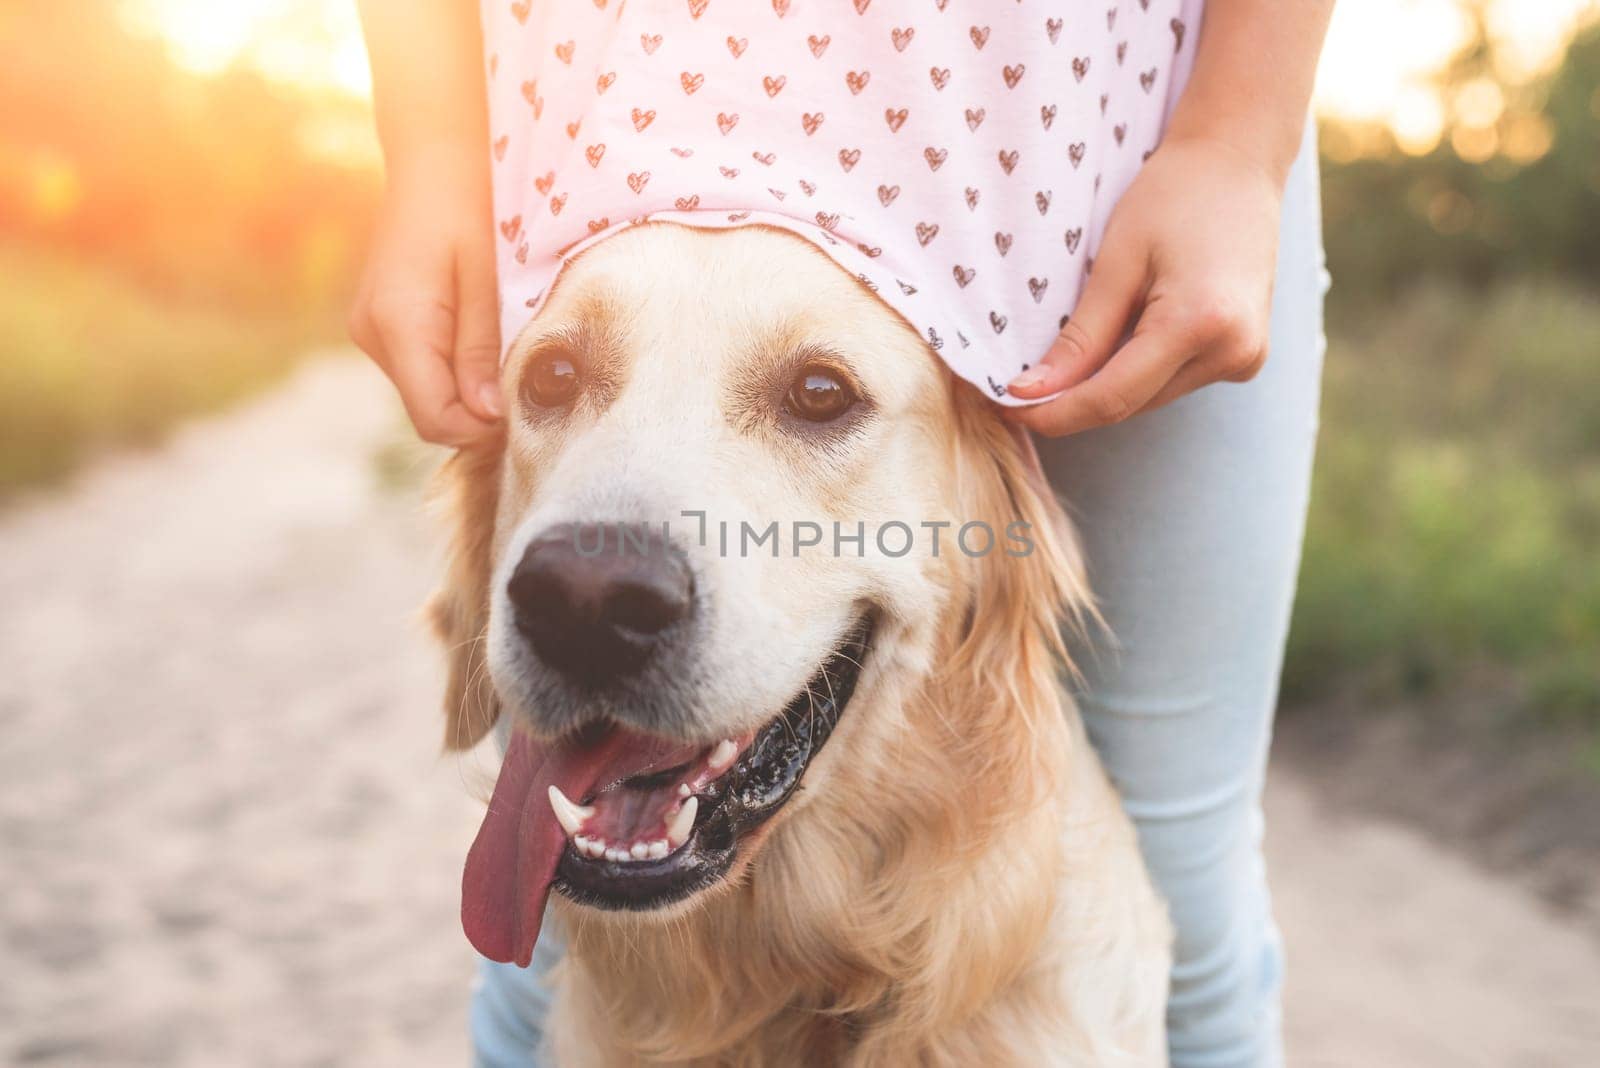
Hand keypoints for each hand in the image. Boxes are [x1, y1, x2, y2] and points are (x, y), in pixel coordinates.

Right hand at [348, 150, 502, 444]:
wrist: (432, 164)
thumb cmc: (468, 212)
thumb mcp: (487, 283)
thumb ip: (482, 352)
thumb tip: (488, 415)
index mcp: (399, 324)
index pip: (434, 418)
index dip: (478, 429)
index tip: (520, 412)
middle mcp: (372, 334)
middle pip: (427, 411)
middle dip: (474, 412)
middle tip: (520, 384)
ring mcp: (368, 330)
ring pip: (422, 393)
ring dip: (463, 390)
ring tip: (499, 351)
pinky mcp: (375, 324)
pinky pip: (417, 368)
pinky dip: (448, 370)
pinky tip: (474, 338)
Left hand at [1005, 136, 1283, 435]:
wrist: (1239, 162)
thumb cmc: (1174, 195)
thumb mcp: (1117, 262)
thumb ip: (1080, 337)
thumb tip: (1032, 393)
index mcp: (1200, 324)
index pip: (1113, 398)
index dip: (1056, 412)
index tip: (1009, 409)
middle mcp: (1233, 353)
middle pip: (1131, 404)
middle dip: (1073, 402)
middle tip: (1021, 390)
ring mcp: (1245, 359)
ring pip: (1150, 399)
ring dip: (1105, 388)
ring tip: (1066, 361)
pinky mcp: (1245, 358)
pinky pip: (1172, 381)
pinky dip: (1137, 372)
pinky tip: (1119, 339)